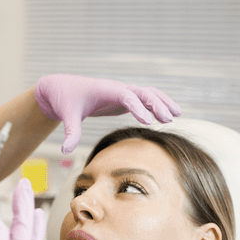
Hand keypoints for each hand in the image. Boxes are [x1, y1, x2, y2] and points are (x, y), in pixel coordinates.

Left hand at [34, 74, 181, 153]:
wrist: (62, 89)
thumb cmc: (65, 100)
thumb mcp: (67, 116)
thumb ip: (70, 133)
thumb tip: (65, 150)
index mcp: (105, 89)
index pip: (125, 95)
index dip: (137, 107)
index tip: (148, 121)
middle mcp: (116, 88)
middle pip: (142, 92)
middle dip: (156, 104)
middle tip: (169, 119)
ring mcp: (121, 92)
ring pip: (146, 93)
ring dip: (162, 102)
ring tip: (177, 114)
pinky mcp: (122, 99)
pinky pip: (143, 100)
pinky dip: (156, 105)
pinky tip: (167, 115)